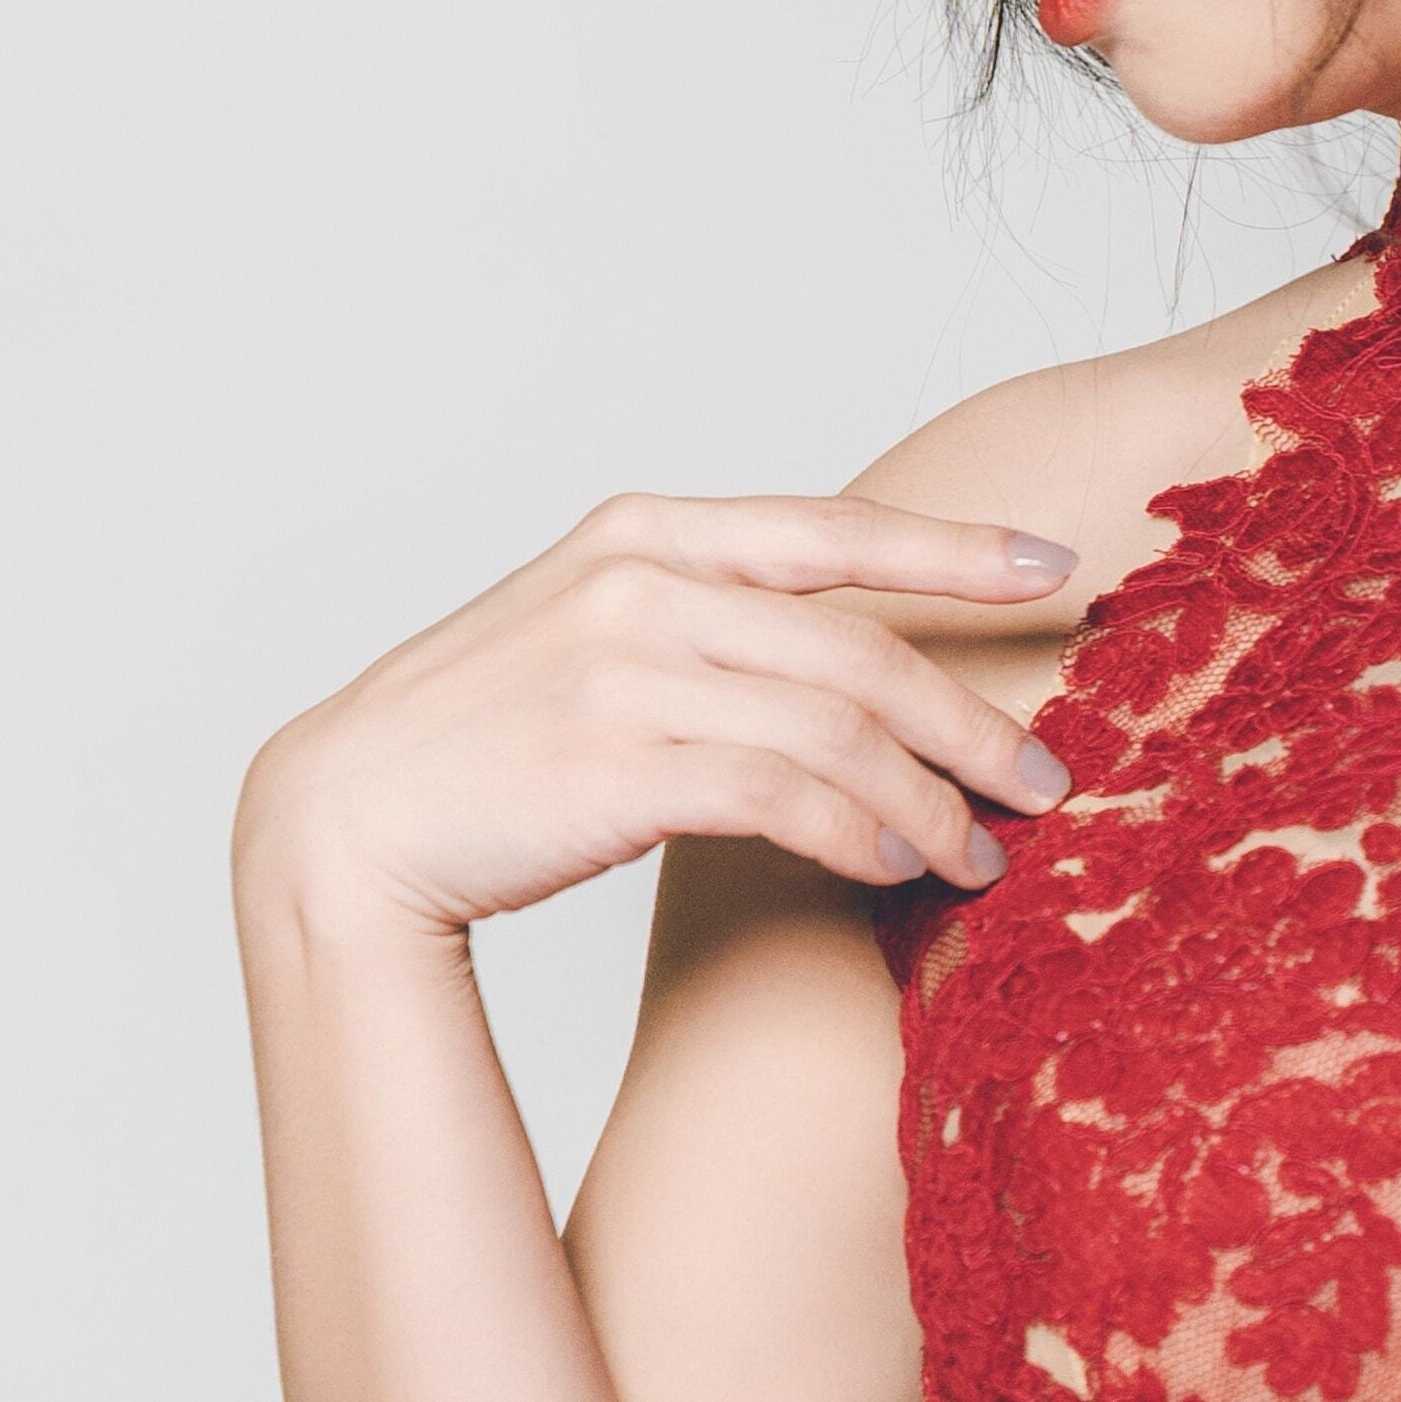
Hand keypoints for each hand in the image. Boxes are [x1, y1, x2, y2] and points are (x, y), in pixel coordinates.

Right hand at [240, 489, 1081, 934]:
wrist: (347, 822)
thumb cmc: (476, 741)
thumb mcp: (583, 632)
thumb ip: (699, 619)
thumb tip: (828, 657)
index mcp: (642, 532)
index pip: (834, 530)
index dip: (955, 549)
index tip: (1053, 570)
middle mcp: (642, 586)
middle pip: (862, 649)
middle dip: (971, 721)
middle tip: (1041, 780)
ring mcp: (628, 672)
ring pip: (840, 734)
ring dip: (930, 804)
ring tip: (977, 856)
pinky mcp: (622, 766)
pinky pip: (791, 800)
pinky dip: (863, 839)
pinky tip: (897, 871)